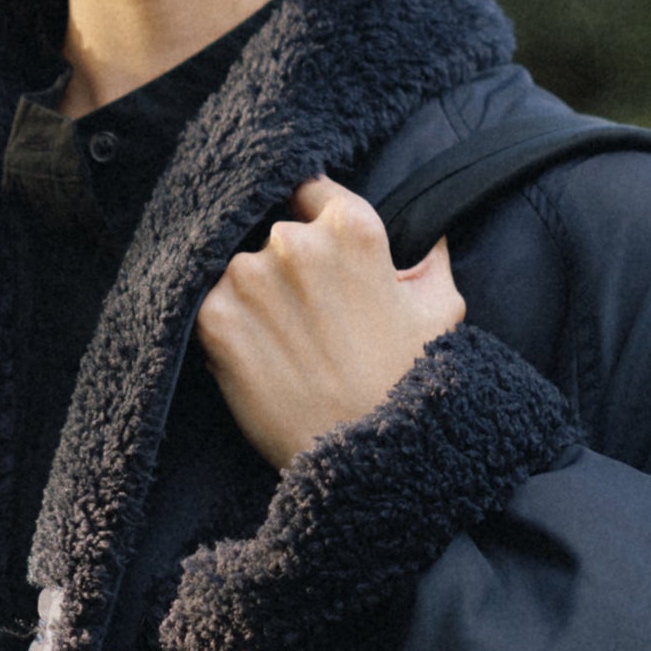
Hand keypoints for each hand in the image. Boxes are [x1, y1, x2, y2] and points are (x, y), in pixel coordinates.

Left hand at [196, 177, 465, 468]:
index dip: (313, 220)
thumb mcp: (440, 310)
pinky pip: (210, 304)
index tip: (314, 254)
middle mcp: (294, 242)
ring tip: (286, 346)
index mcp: (352, 227)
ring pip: (239, 270)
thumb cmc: (409, 385)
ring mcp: (248, 278)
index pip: (310, 190)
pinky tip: (261, 358)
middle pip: (273, 233)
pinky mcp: (214, 318)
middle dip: (287, 267)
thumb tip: (425, 233)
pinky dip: (229, 327)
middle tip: (309, 318)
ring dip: (255, 298)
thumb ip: (428, 257)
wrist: (366, 460)